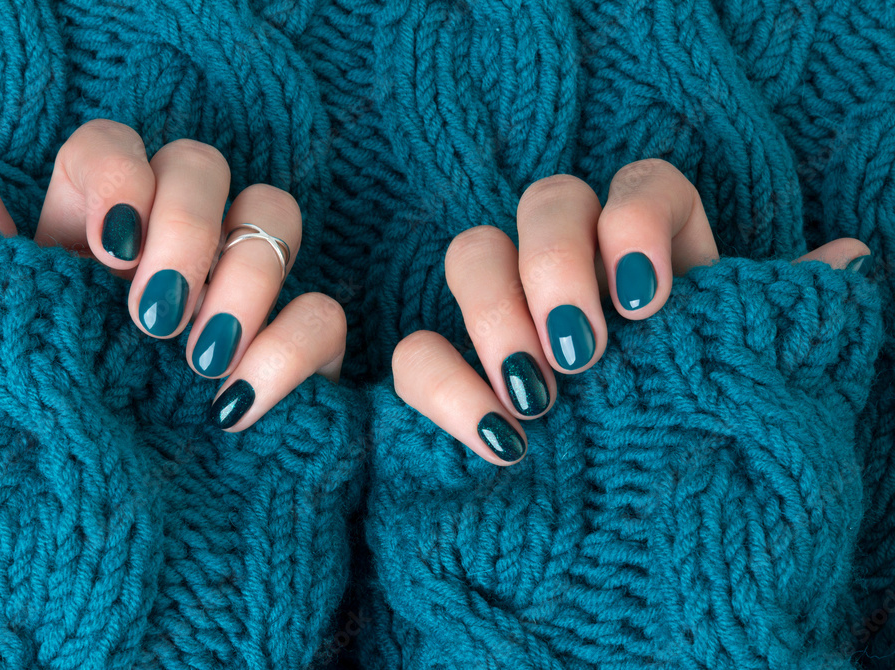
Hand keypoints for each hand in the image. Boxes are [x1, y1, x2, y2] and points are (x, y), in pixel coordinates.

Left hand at [0, 119, 345, 430]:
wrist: (123, 525)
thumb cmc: (61, 424)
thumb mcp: (11, 348)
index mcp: (102, 231)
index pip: (115, 145)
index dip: (121, 174)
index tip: (114, 251)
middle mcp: (178, 241)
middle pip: (202, 162)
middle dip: (186, 227)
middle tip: (154, 318)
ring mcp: (245, 286)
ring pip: (277, 212)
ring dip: (242, 281)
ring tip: (198, 361)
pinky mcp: (298, 341)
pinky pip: (323, 312)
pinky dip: (286, 352)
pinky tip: (235, 407)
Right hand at [392, 159, 873, 465]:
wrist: (650, 566)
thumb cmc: (710, 466)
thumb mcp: (763, 395)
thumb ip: (789, 322)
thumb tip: (849, 254)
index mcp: (656, 264)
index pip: (639, 185)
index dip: (635, 222)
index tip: (647, 302)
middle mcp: (577, 276)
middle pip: (546, 201)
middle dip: (557, 263)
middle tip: (587, 354)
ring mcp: (507, 323)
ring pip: (470, 253)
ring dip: (495, 313)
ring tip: (541, 398)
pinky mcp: (451, 379)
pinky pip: (415, 353)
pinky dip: (445, 387)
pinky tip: (499, 443)